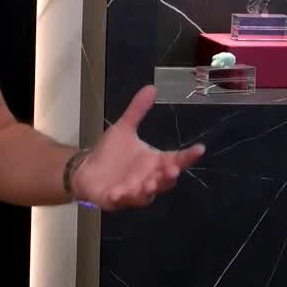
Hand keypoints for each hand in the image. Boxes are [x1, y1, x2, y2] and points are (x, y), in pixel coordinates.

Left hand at [70, 85, 203, 210]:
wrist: (87, 169)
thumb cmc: (111, 153)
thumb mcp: (124, 129)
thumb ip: (137, 110)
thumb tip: (151, 87)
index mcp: (155, 162)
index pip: (177, 159)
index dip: (189, 156)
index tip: (200, 148)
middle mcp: (149, 178)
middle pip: (166, 180)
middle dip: (169, 176)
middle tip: (172, 170)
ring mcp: (134, 191)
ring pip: (147, 194)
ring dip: (149, 189)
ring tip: (150, 183)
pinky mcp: (116, 199)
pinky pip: (122, 200)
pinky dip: (122, 197)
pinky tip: (118, 192)